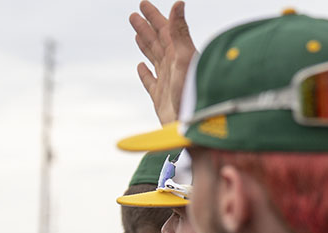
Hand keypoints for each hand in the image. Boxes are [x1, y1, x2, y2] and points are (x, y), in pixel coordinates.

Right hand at [130, 1, 196, 123]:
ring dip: (145, 44)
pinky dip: (144, 73)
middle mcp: (173, 65)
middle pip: (157, 41)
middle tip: (134, 14)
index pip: (165, 29)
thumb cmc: (192, 92)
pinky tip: (141, 67)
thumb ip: (180, 32)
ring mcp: (167, 81)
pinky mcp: (160, 98)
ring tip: (136, 33)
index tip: (142, 4)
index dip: (154, 16)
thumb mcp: (185, 58)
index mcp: (179, 53)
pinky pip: (150, 82)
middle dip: (146, 26)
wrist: (193, 125)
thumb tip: (178, 3)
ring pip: (153, 57)